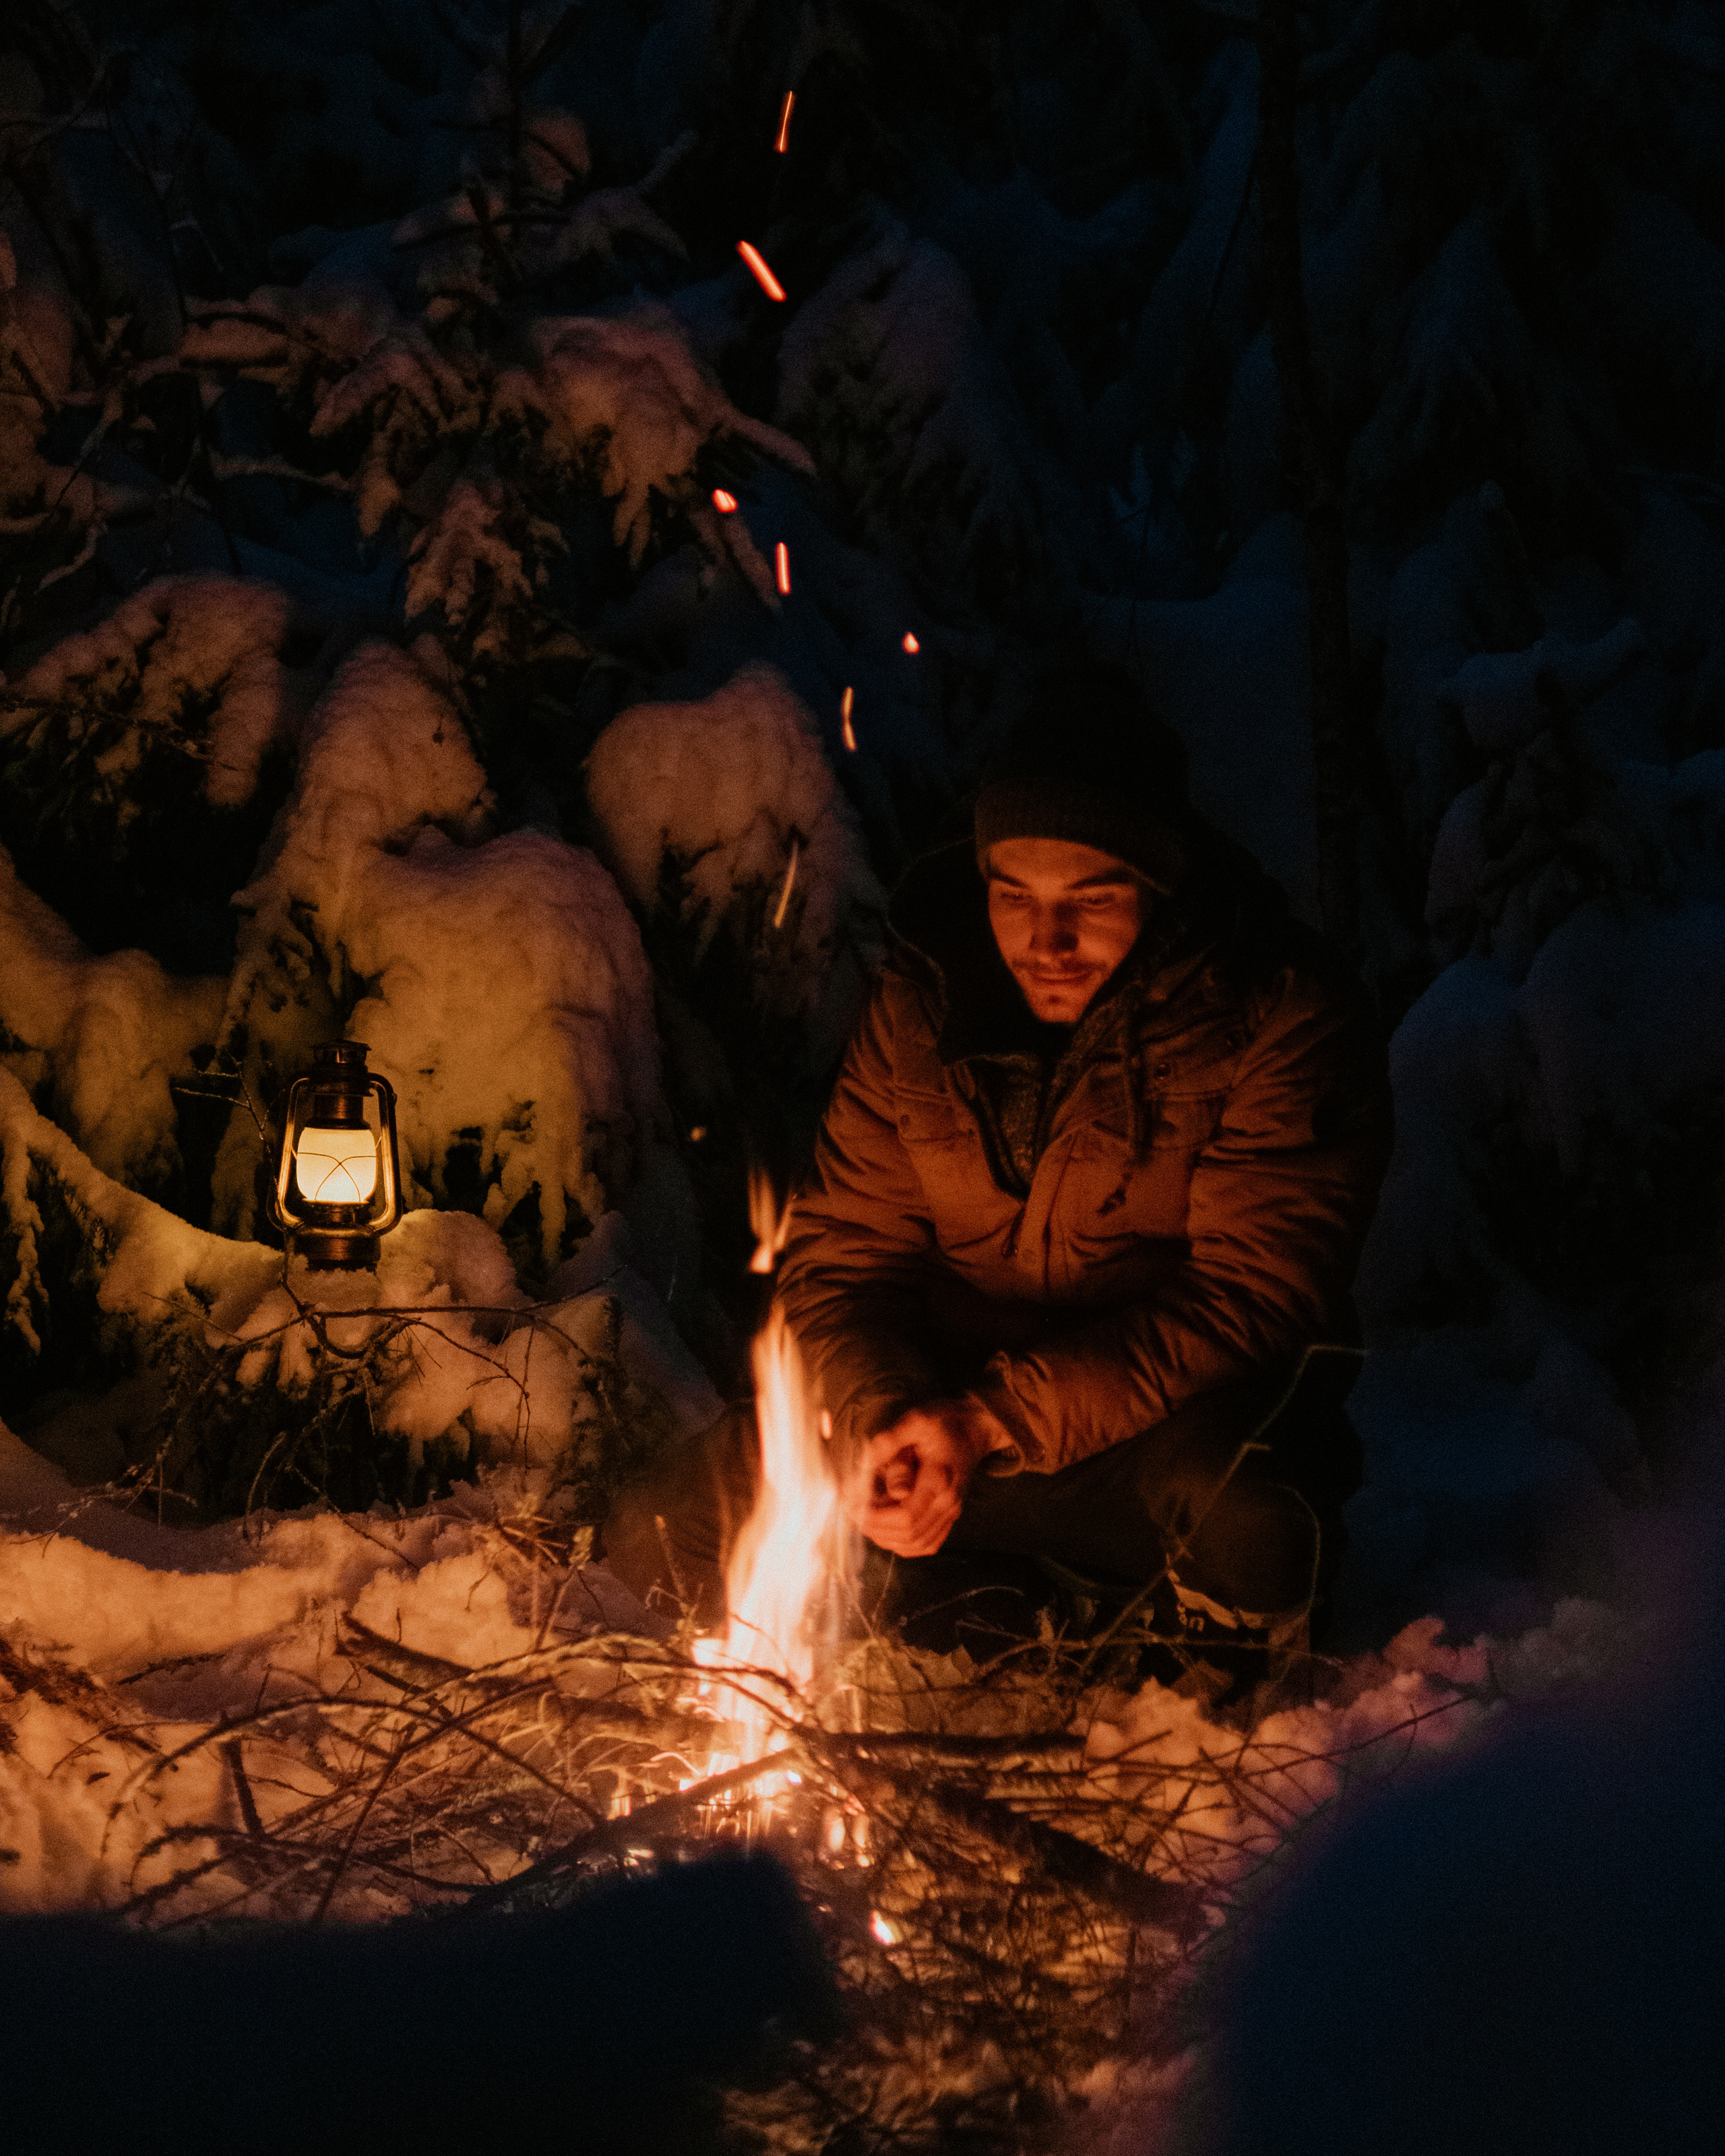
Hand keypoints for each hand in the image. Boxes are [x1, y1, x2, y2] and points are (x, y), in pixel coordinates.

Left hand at [841, 1399, 1009, 1557]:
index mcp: (940, 1479)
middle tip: (851, 1509)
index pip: (906, 1517)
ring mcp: (951, 1512)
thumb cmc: (941, 1423)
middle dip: (874, 1528)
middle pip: (909, 1535)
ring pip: (916, 1544)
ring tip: (863, 1517)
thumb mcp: (915, 1421)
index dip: (875, 1516)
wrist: (971, 1429)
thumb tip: (869, 1468)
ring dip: (885, 1538)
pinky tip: (884, 1529)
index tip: (851, 1502)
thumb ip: (891, 1442)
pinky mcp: (949, 1517)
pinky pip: (926, 1545)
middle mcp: (949, 1502)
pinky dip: (902, 1544)